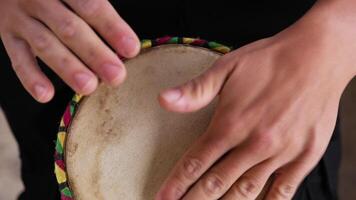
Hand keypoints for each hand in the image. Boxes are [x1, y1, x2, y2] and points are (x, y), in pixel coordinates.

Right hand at [0, 0, 139, 102]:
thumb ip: (94, 6)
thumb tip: (126, 43)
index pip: (91, 6)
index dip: (112, 28)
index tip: (131, 49)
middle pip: (70, 28)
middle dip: (95, 54)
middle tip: (116, 76)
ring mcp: (19, 18)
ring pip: (45, 45)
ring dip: (68, 68)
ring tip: (89, 87)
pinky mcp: (7, 36)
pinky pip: (17, 59)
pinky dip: (30, 78)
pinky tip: (46, 95)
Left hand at [155, 1, 355, 199]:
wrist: (317, 55)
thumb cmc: (269, 61)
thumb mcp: (227, 67)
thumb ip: (195, 90)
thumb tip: (163, 100)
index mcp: (231, 123)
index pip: (196, 162)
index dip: (177, 183)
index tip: (163, 198)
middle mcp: (254, 143)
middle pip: (217, 183)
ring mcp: (281, 153)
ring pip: (246, 191)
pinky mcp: (305, 156)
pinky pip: (283, 190)